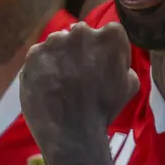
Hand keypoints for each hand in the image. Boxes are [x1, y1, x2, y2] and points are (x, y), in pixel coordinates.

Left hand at [20, 22, 138, 154]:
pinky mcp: (34, 54)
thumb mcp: (130, 85)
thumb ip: (123, 63)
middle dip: (81, 51)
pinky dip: (43, 68)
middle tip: (79, 74)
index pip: (110, 33)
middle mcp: (82, 31)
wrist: (71, 133)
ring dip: (60, 57)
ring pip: (58, 44)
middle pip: (81, 35)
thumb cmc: (104, 110)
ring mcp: (55, 41)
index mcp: (111, 36)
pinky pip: (40, 57)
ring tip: (61, 82)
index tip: (102, 66)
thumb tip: (115, 58)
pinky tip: (47, 86)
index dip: (106, 51)